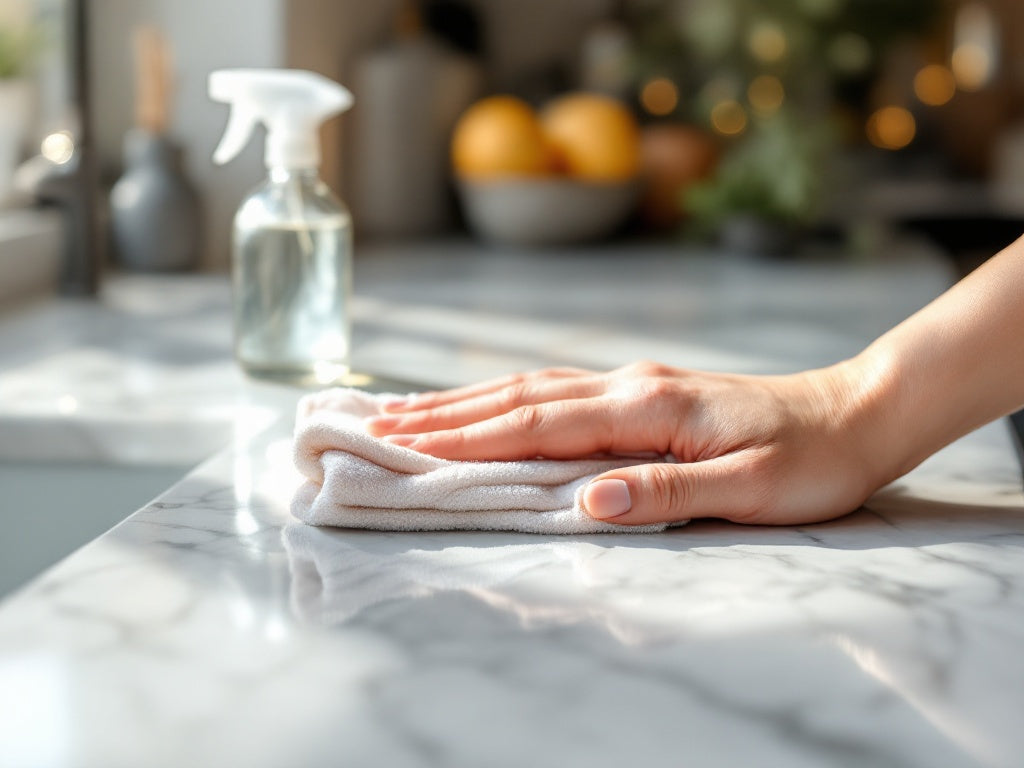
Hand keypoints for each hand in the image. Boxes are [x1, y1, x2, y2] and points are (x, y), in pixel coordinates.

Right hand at [365, 361, 888, 526]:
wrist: (853, 413)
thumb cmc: (807, 460)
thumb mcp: (749, 490)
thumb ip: (665, 493)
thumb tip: (587, 503)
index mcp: (647, 409)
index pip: (537, 425)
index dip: (466, 436)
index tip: (403, 442)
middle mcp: (629, 386)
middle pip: (518, 395)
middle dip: (444, 411)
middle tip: (377, 420)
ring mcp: (634, 383)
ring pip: (532, 385)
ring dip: (467, 398)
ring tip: (409, 408)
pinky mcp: (644, 391)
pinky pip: (557, 390)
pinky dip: (508, 397)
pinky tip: (489, 404)